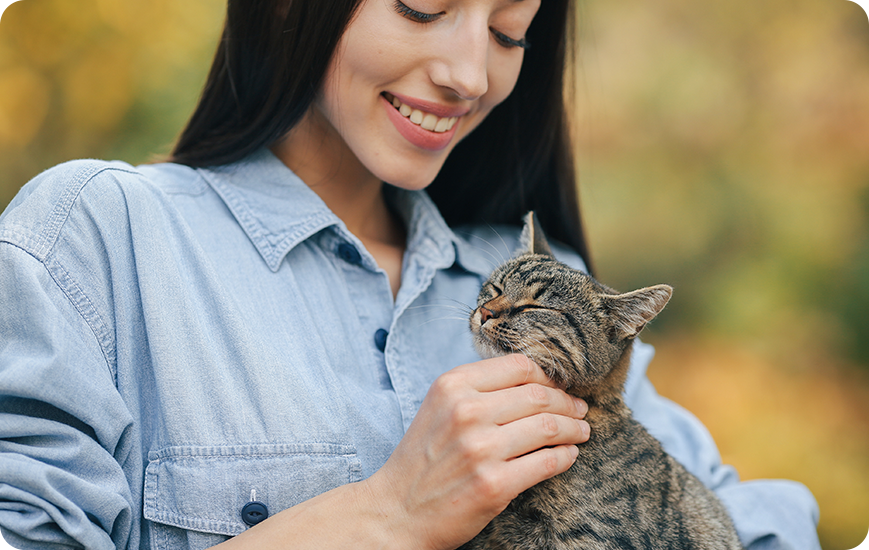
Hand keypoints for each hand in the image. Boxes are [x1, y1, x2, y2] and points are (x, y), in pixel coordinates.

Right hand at [362, 354, 589, 549]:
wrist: (397, 510)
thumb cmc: (423, 458)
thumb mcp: (440, 407)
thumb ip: (479, 389)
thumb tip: (535, 380)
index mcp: (453, 385)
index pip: (519, 366)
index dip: (548, 375)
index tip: (560, 386)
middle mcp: (467, 411)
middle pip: (539, 395)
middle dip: (568, 402)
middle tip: (580, 410)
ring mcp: (481, 449)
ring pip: (549, 427)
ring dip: (574, 429)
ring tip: (581, 432)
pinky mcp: (495, 484)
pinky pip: (547, 462)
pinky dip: (565, 457)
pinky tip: (568, 455)